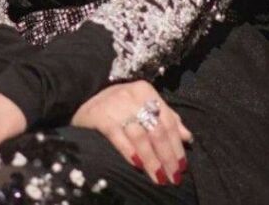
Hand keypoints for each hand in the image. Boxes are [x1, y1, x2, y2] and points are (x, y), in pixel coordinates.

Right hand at [71, 80, 192, 186]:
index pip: (167, 120)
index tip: (182, 165)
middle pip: (156, 130)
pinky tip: (137, 165)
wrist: (81, 96)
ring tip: (159, 177)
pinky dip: (130, 151)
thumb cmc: (116, 104)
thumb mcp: (141, 104)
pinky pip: (118, 137)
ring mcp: (116, 106)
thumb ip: (165, 117)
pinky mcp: (101, 117)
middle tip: (173, 176)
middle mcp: (132, 96)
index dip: (177, 144)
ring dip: (152, 159)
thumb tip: (187, 137)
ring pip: (140, 136)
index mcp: (145, 91)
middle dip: (167, 156)